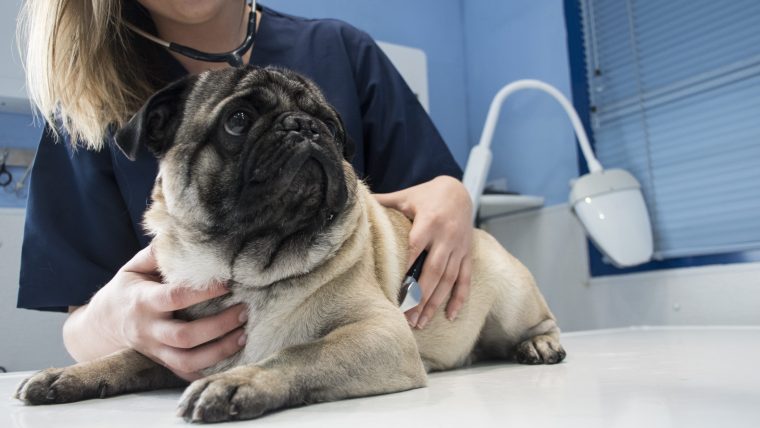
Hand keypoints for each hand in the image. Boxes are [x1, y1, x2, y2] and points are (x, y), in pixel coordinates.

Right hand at [69, 246, 247, 380]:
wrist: (101, 326)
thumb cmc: (126, 291)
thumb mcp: (133, 268)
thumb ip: (156, 253)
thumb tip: (177, 233)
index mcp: (142, 302)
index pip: (175, 298)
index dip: (203, 292)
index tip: (228, 282)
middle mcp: (149, 330)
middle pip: (185, 336)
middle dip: (219, 325)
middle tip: (244, 310)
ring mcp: (155, 350)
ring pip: (187, 360)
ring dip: (219, 351)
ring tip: (244, 335)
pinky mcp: (162, 363)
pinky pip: (186, 373)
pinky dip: (210, 369)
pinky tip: (232, 356)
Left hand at [374, 175, 472, 328]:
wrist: (459, 190)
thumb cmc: (427, 194)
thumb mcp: (406, 196)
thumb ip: (384, 202)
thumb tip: (357, 204)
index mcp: (429, 222)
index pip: (415, 249)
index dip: (405, 270)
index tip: (393, 291)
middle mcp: (446, 237)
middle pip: (433, 272)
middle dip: (420, 297)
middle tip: (407, 319)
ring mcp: (459, 247)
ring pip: (448, 280)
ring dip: (435, 303)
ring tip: (421, 322)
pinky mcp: (467, 254)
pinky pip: (465, 279)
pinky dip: (459, 299)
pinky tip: (450, 316)